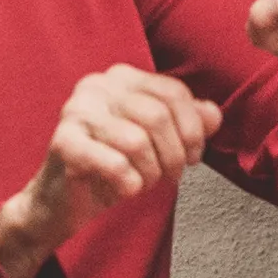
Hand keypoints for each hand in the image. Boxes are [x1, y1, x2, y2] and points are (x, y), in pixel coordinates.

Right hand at [0, 64, 219, 277]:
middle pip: (158, 116)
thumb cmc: (114, 165)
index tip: (192, 157)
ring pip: (138, 141)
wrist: (65, 201)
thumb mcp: (158, 142)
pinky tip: (124, 189)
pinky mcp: (63, 143)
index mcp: (121, 77)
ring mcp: (76, 112)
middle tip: (170, 176)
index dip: (192, 129)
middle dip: (173, 155)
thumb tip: (214, 114)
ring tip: (143, 182)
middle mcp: (97, 85)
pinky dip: (130, 184)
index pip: (173, 92)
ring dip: (150, 172)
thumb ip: (188, 122)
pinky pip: (115, 164)